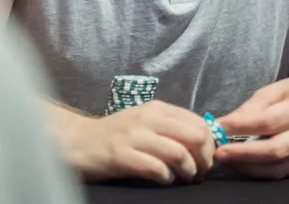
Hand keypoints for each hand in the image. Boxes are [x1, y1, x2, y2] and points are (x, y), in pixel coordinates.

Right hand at [67, 100, 214, 184]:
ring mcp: (134, 136)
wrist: (78, 142)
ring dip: (188, 170)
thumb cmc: (117, 135)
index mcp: (157, 109)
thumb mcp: (145, 123)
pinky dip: (166, 178)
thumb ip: (171, 128)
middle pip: (194, 136)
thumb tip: (204, 142)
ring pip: (178, 152)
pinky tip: (164, 180)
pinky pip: (156, 168)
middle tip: (199, 172)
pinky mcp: (121, 155)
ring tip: (184, 178)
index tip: (205, 159)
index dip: (209, 144)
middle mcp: (148, 118)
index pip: (198, 122)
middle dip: (204, 159)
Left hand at [214, 75, 288, 179]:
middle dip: (243, 153)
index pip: (269, 121)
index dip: (241, 126)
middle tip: (219, 152)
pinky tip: (241, 164)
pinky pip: (281, 173)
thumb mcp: (278, 88)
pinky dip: (258, 172)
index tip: (219, 126)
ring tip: (226, 159)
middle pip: (274, 150)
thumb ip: (253, 106)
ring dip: (247, 166)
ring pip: (277, 167)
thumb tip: (227, 122)